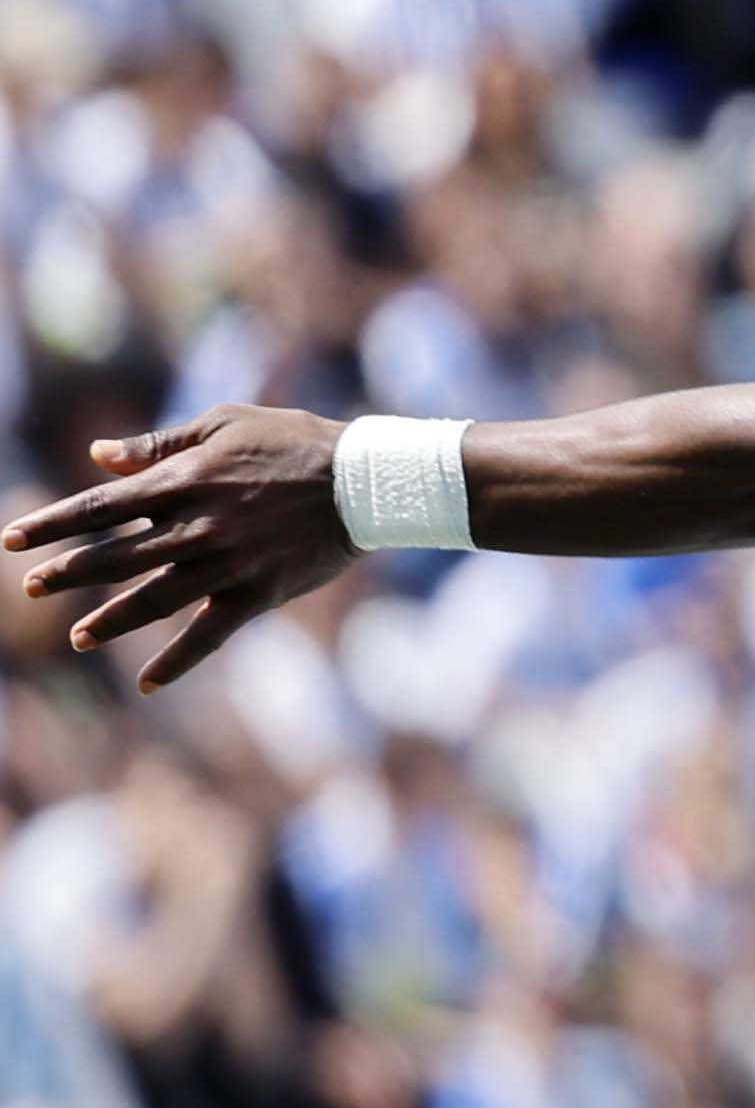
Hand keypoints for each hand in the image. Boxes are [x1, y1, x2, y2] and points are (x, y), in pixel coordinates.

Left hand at [2, 407, 360, 690]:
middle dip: (66, 573)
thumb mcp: (224, 424)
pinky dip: (177, 661)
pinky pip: (209, 634)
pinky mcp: (257, 592)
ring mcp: (225, 565)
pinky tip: (148, 682)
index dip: (51, 524)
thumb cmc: (294, 441)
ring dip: (109, 621)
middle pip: (114, 557)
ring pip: (151, 601)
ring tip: (77, 637)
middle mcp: (194, 528)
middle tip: (30, 587)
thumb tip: (97, 455)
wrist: (367, 481)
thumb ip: (159, 445)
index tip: (10, 539)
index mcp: (182, 483)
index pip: (98, 507)